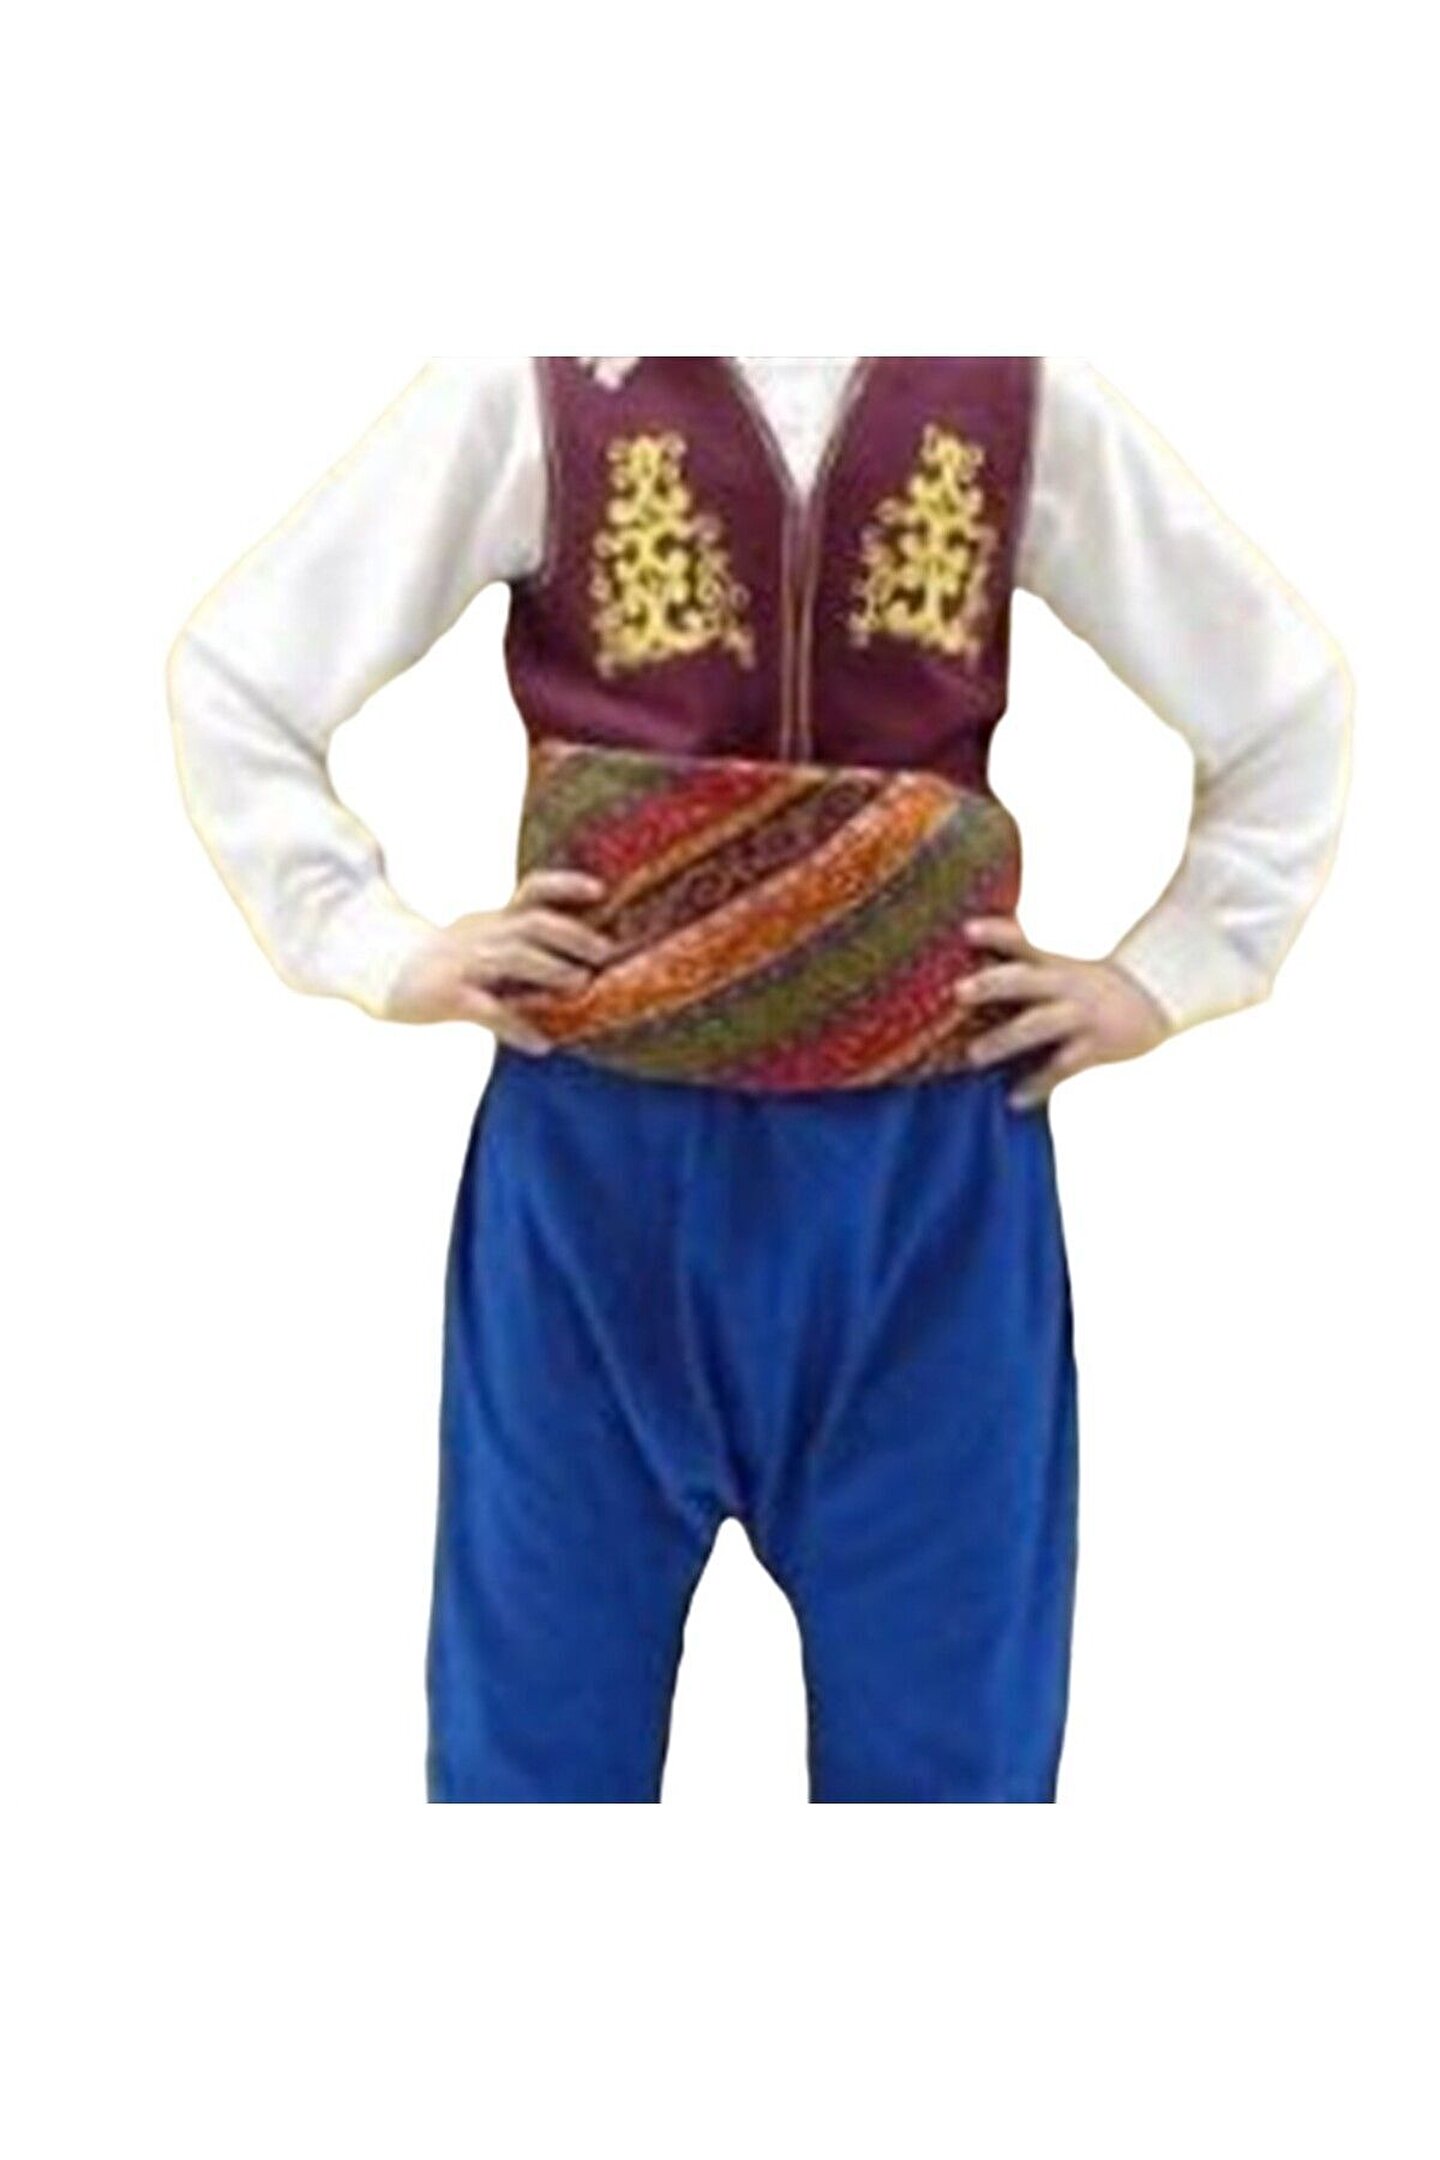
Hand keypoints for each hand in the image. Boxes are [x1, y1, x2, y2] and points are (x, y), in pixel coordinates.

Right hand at [385, 869, 616, 1047]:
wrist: (381, 971)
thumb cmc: (445, 962)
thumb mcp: (482, 940)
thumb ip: (521, 944)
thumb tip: (580, 964)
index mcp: (495, 920)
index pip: (533, 890)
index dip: (567, 886)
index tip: (600, 890)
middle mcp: (483, 934)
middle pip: (532, 923)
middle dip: (573, 935)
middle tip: (606, 952)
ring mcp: (465, 963)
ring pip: (513, 958)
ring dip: (551, 970)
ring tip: (582, 985)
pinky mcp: (449, 995)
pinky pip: (489, 1010)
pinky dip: (518, 1027)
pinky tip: (541, 1044)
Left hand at [956, 917, 1171, 1110]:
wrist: (1153, 999)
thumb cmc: (1089, 987)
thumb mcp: (1061, 968)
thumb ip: (1022, 968)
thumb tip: (966, 968)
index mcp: (1053, 964)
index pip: (1021, 943)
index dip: (995, 934)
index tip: (965, 930)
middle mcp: (1065, 985)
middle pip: (1025, 980)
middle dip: (992, 985)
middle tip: (958, 992)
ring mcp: (1081, 1015)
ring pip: (1039, 1025)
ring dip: (1005, 1040)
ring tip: (972, 1056)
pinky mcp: (1096, 1046)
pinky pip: (1062, 1067)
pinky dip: (1037, 1084)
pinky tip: (1013, 1100)